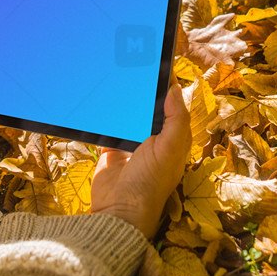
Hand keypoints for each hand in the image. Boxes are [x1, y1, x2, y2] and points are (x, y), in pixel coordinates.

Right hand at [91, 79, 191, 238]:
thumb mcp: (170, 148)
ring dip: (123, 103)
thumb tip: (176, 88)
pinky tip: (100, 103)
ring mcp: (131, 146)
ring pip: (128, 116)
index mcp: (173, 140)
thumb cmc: (150, 183)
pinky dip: (104, 118)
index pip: (173, 107)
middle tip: (133, 67)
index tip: (159, 65)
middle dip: (143, 92)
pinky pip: (108, 129)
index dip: (168, 88)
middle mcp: (154, 142)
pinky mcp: (111, 151)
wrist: (118, 211)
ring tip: (116, 79)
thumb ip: (176, 118)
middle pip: (149, 109)